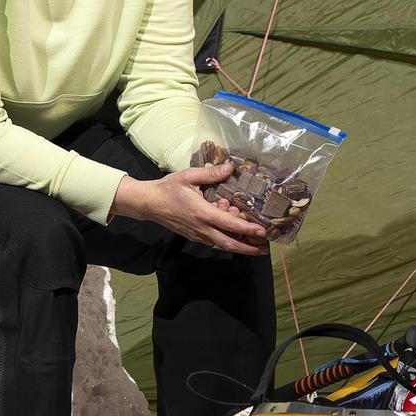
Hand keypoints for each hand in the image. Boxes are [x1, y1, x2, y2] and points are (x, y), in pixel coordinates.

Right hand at [113, 163, 268, 254]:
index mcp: (203, 213)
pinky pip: (215, 242)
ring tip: (257, 247)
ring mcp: (198, 234)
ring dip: (240, 247)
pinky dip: (229, 242)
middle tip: (265, 248)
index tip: (263, 232)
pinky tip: (238, 238)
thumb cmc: (169, 188)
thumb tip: (230, 167)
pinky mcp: (195, 236)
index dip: (248, 229)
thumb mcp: (189, 176)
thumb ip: (211, 173)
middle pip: (229, 244)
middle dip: (249, 248)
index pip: (230, 224)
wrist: (150, 203)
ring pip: (223, 245)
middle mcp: (202, 228)